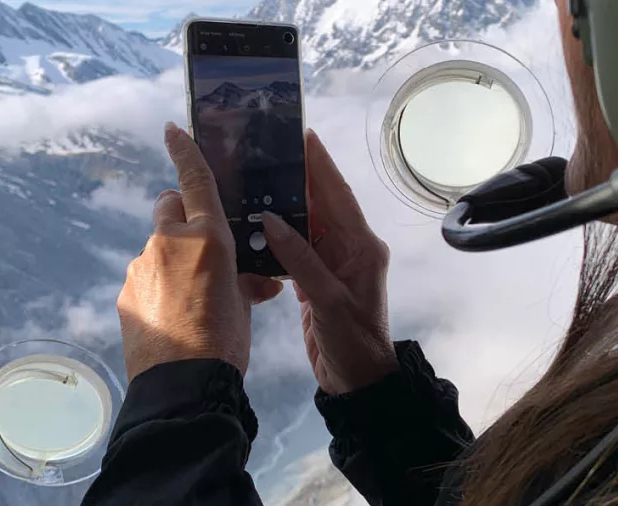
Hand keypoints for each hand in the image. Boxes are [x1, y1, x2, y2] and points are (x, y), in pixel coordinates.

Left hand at [117, 122, 282, 380]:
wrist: (184, 384)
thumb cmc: (226, 339)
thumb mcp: (245, 305)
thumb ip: (245, 280)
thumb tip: (258, 282)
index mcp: (206, 237)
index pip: (195, 180)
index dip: (185, 150)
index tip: (173, 128)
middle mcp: (168, 241)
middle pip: (169, 206)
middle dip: (183, 214)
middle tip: (203, 247)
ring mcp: (141, 266)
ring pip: (158, 245)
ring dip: (173, 258)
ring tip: (191, 298)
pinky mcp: (127, 292)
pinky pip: (147, 276)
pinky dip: (159, 285)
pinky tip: (173, 315)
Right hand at [263, 130, 396, 395]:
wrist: (357, 381)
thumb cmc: (351, 340)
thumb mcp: (327, 300)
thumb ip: (300, 259)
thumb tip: (270, 220)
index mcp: (362, 246)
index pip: (338, 196)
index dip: (321, 165)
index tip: (303, 134)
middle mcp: (350, 248)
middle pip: (322, 204)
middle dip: (299, 177)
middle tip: (269, 150)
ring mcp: (333, 263)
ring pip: (307, 224)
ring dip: (285, 204)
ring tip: (256, 178)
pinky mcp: (317, 279)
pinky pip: (298, 247)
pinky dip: (279, 235)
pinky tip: (256, 222)